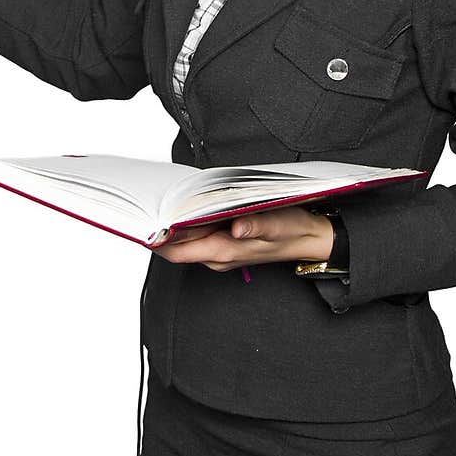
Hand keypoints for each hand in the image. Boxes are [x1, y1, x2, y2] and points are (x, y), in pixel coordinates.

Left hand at [156, 205, 334, 272]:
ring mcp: (221, 251)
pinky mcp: (227, 243)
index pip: (177, 251)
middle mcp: (218, 255)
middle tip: (148, 203)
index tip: (144, 220)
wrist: (310, 239)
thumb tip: (237, 227)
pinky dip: (189, 223)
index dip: (156, 239)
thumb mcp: (277, 224)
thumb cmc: (293, 231)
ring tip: (164, 201)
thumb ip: (256, 225)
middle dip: (160, 228)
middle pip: (177, 245)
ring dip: (174, 225)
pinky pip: (199, 236)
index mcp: (224, 251)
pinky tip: (188, 207)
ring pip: (187, 240)